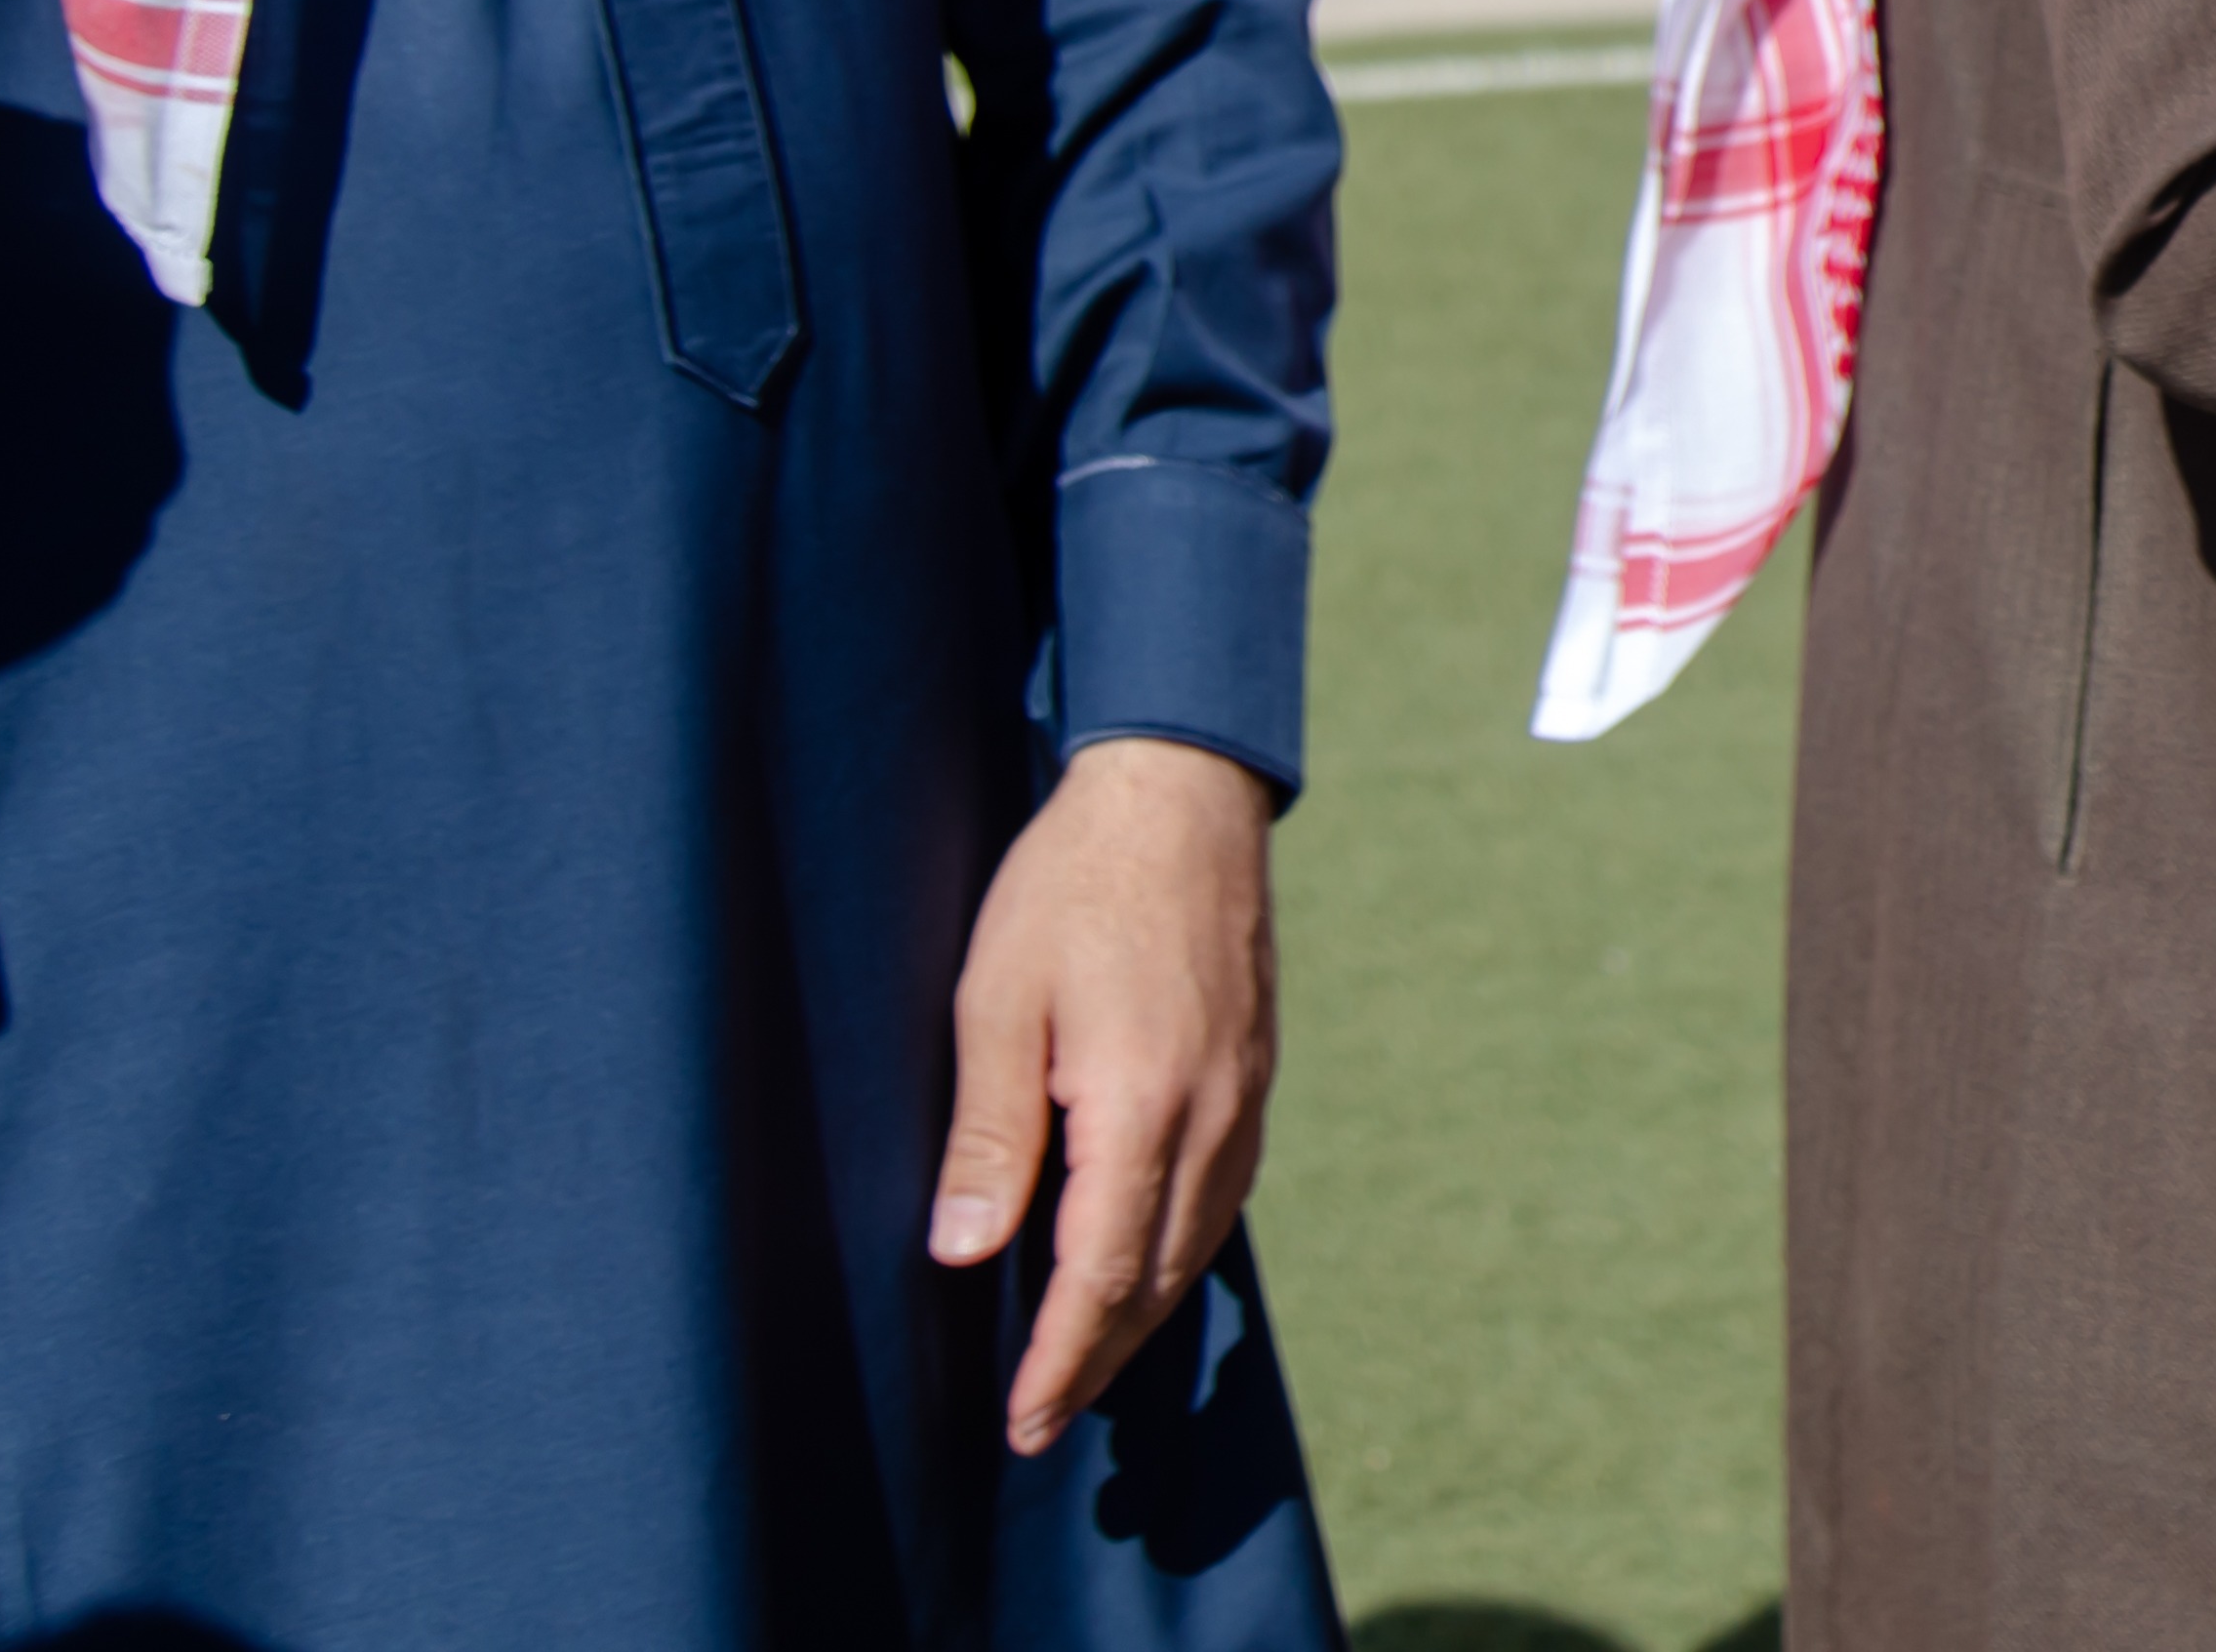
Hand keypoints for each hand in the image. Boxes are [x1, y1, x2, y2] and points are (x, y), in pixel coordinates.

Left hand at [932, 733, 1279, 1452]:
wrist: (1181, 793)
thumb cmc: (1072, 887)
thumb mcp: (997, 1001)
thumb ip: (988, 1135)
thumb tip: (962, 1254)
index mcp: (1141, 1105)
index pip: (1099, 1273)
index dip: (1060, 1358)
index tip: (1024, 1421)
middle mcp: (1211, 1114)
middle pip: (1158, 1275)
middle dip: (1099, 1358)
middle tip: (1043, 1422)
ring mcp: (1245, 1094)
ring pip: (1199, 1240)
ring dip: (1142, 1312)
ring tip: (1087, 1361)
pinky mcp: (1254, 1070)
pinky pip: (1224, 1192)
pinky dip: (1181, 1250)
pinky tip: (1148, 1259)